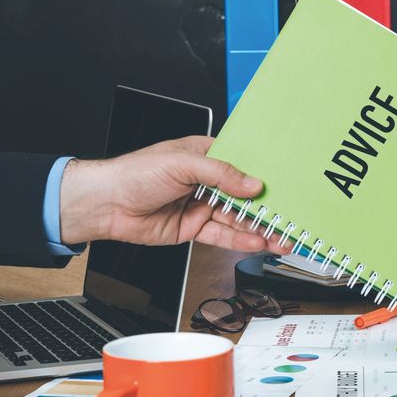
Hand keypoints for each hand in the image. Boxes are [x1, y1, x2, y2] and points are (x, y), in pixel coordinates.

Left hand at [59, 136, 289, 253]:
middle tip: (291, 217)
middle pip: (244, 195)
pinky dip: (240, 240)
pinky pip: (222, 235)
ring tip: (282, 235)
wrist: (105, 204)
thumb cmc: (135, 172)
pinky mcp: (193, 228)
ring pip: (236, 218)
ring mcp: (201, 205)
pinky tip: (257, 242)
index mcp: (205, 155)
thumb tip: (252, 184)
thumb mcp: (183, 163)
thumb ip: (221, 174)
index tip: (286, 185)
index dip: (264, 174)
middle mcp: (206, 180)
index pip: (243, 164)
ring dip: (259, 228)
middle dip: (267, 207)